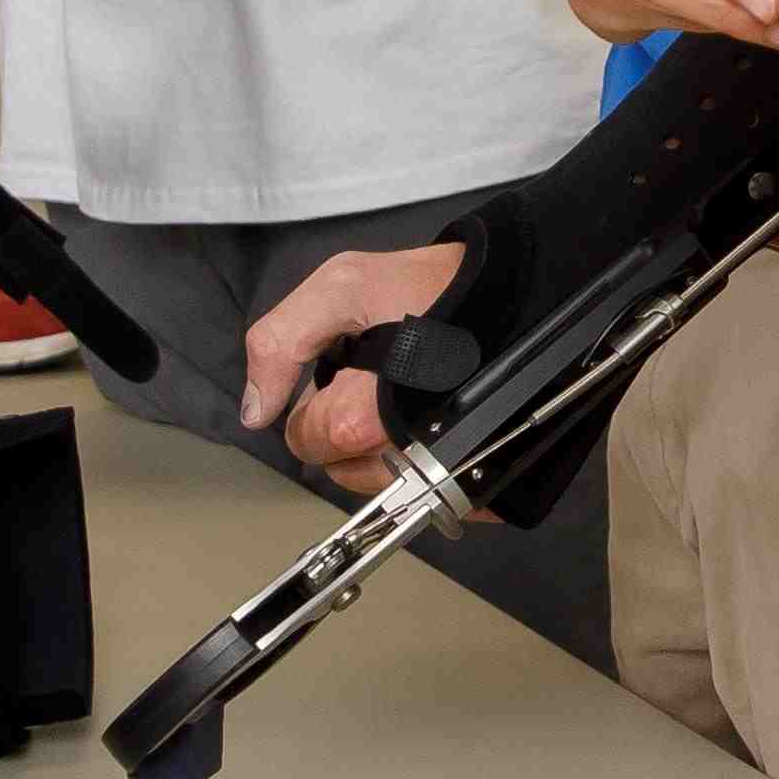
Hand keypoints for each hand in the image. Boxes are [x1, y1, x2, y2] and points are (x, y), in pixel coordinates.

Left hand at [241, 240, 466, 492]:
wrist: (522, 285)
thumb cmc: (436, 284)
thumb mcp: (341, 287)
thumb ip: (279, 344)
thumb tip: (256, 409)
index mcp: (360, 421)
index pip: (306, 443)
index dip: (311, 406)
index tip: (338, 376)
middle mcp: (402, 456)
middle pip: (345, 472)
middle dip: (346, 431)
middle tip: (375, 383)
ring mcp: (445, 472)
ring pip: (389, 484)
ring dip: (386, 449)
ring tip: (406, 399)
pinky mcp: (485, 477)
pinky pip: (440, 494)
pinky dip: (433, 466)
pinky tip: (436, 423)